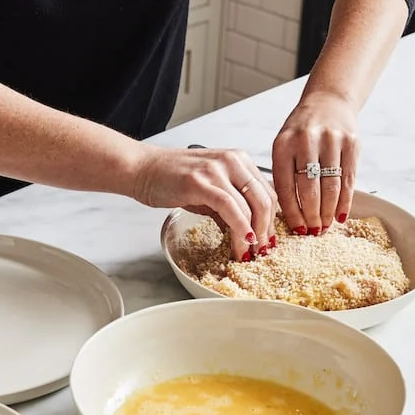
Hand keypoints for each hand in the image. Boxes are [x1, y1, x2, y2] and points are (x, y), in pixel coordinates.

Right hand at [133, 146, 277, 260]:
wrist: (142, 169)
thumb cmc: (170, 178)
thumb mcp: (208, 190)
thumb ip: (228, 207)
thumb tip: (242, 232)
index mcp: (238, 160)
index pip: (268, 191)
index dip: (272, 219)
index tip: (268, 240)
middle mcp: (232, 160)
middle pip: (265, 199)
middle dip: (266, 230)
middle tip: (262, 251)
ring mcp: (217, 170)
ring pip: (251, 205)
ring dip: (253, 235)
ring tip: (249, 254)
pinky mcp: (202, 182)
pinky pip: (230, 209)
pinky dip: (239, 229)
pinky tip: (239, 244)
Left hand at [271, 92, 359, 234]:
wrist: (328, 101)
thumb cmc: (301, 130)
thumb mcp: (283, 146)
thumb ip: (284, 175)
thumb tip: (291, 216)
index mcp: (283, 145)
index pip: (286, 188)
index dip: (292, 213)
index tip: (297, 229)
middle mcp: (306, 141)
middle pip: (309, 190)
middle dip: (311, 216)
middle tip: (313, 231)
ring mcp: (331, 140)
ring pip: (331, 187)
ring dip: (328, 212)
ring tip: (326, 225)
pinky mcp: (352, 142)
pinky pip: (348, 180)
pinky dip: (345, 201)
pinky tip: (340, 214)